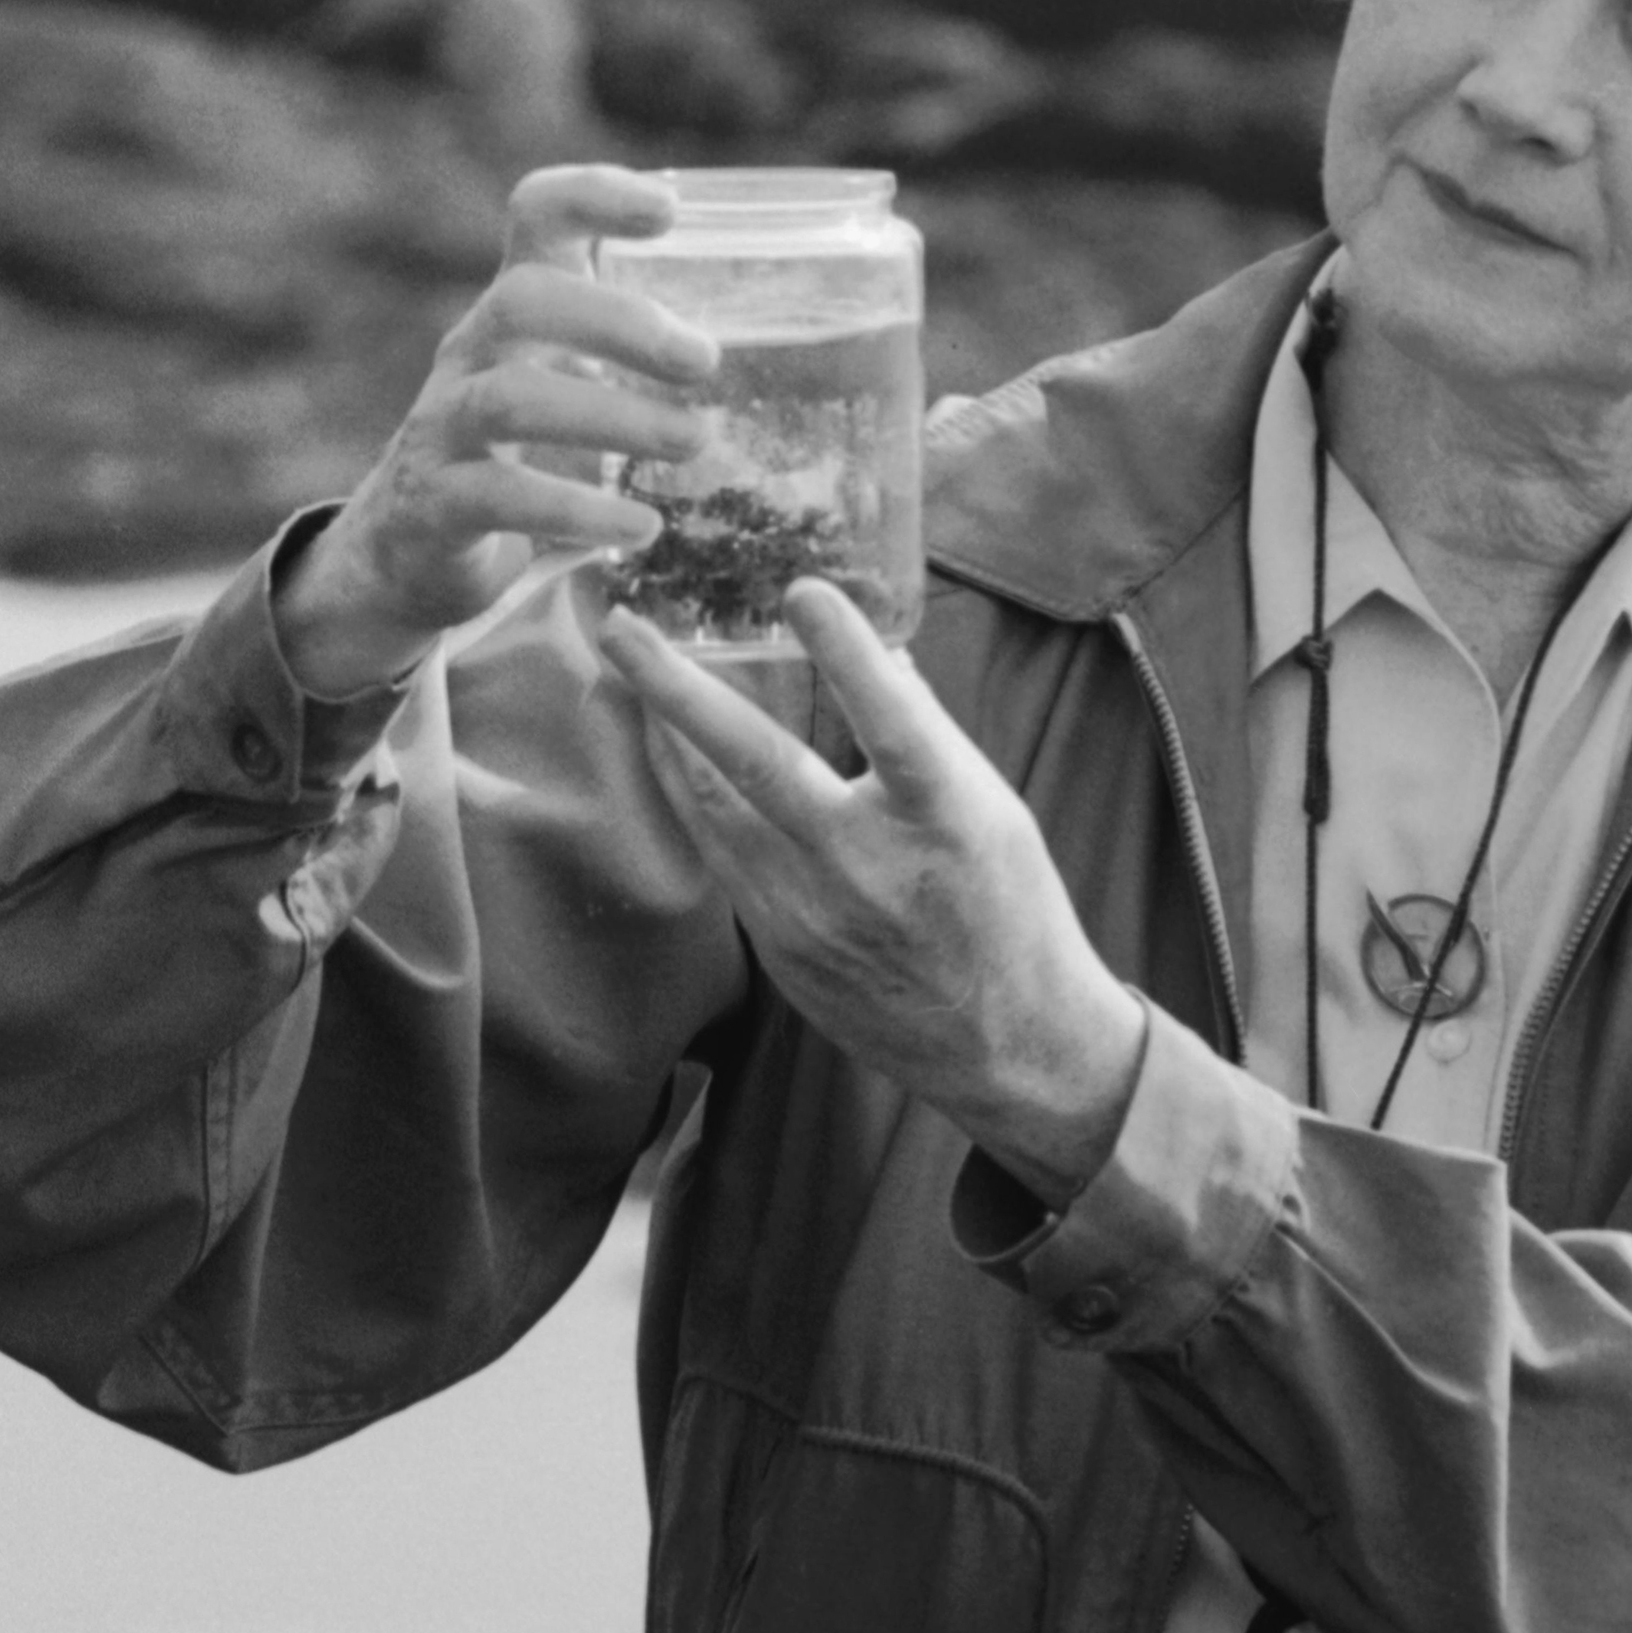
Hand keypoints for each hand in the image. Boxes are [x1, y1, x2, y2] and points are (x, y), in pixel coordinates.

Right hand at [274, 163, 722, 696]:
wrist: (409, 550)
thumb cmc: (522, 451)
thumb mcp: (572, 382)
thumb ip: (647, 356)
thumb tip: (804, 353)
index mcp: (518, 308)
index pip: (537, 214)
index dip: (593, 194)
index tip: (669, 210)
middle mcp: (473, 351)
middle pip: (523, 299)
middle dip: (619, 322)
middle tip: (704, 361)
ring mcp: (443, 426)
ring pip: (510, 399)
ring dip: (613, 418)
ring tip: (693, 442)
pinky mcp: (433, 503)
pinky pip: (499, 497)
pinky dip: (577, 511)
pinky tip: (641, 528)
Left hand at [600, 581, 1149, 1206]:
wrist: (1004, 1044)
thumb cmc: (1008, 906)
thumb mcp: (993, 808)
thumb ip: (928, 734)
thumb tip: (879, 654)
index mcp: (946, 819)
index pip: (892, 720)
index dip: (848, 654)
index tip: (803, 588)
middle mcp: (869, 864)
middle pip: (759, 763)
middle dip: (679, 690)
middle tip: (623, 629)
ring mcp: (812, 914)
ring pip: (715, 810)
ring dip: (664, 739)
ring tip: (626, 677)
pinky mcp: (779, 948)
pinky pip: (723, 857)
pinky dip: (695, 800)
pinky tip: (673, 759)